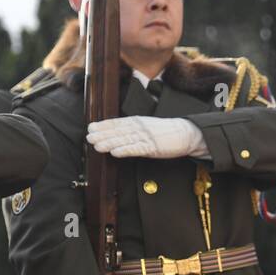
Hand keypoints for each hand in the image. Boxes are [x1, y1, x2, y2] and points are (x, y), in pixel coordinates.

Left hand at [87, 116, 208, 158]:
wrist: (187, 133)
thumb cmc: (167, 132)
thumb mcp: (148, 127)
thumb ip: (135, 129)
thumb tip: (120, 133)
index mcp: (138, 121)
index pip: (118, 123)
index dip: (104, 125)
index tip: (91, 127)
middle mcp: (140, 127)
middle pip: (118, 131)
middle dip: (103, 134)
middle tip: (89, 137)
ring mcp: (146, 137)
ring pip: (124, 140)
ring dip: (109, 143)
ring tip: (96, 146)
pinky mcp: (153, 147)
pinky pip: (137, 149)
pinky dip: (125, 151)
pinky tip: (115, 153)